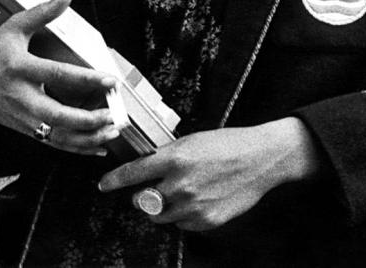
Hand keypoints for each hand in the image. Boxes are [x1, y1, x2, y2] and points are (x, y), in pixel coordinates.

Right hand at [0, 0, 120, 155]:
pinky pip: (53, 142)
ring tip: (111, 132)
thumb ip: (42, 13)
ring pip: (57, 135)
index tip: (109, 80)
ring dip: (86, 138)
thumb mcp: (13, 28)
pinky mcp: (26, 129)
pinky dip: (76, 147)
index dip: (85, 78)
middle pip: (57, 115)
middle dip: (86, 119)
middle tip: (111, 115)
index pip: (57, 75)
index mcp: (21, 69)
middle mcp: (22, 97)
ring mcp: (24, 117)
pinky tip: (97, 146)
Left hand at [98, 118, 322, 230]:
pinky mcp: (204, 221)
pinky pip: (182, 224)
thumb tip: (148, 169)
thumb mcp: (195, 140)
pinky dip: (186, 215)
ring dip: (165, 207)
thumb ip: (169, 156)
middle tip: (160, 186)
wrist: (262, 158)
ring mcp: (191, 205)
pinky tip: (203, 198)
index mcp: (174, 158)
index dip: (113, 180)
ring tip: (187, 191)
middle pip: (142, 201)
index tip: (103, 185)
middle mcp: (179, 184)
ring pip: (160, 216)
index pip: (132, 173)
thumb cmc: (231, 143)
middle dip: (146, 195)